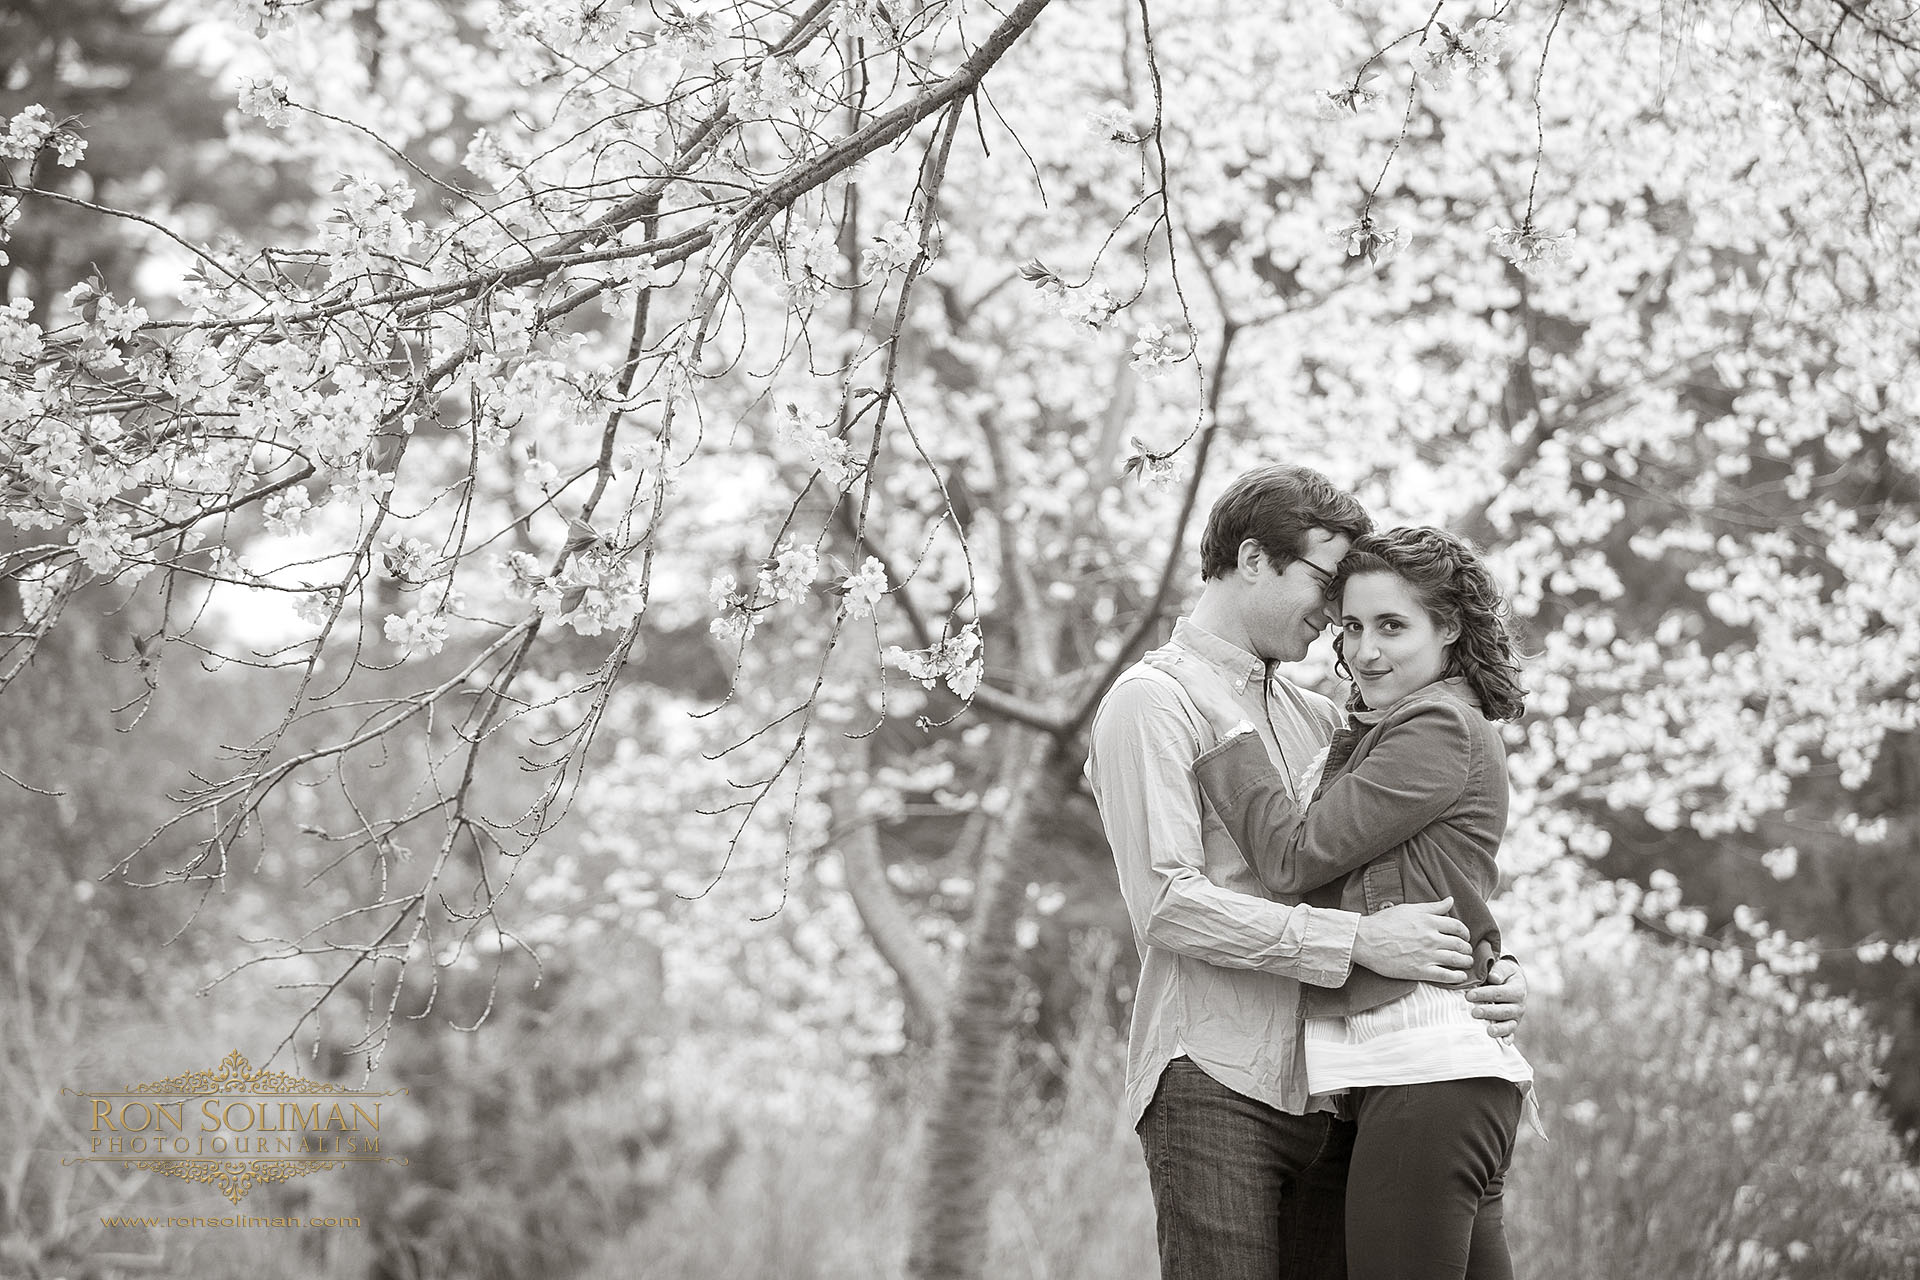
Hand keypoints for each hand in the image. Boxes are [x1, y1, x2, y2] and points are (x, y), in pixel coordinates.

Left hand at [1142, 651, 1246, 736]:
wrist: (1224, 710)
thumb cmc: (1223, 704)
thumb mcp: (1222, 688)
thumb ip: (1216, 681)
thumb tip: (1216, 681)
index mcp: (1206, 667)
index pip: (1187, 655)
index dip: (1174, 653)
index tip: (1164, 653)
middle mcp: (1199, 666)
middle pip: (1176, 654)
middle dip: (1162, 652)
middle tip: (1151, 653)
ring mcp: (1193, 671)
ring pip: (1170, 658)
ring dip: (1156, 657)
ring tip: (1146, 658)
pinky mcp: (1187, 678)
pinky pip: (1169, 667)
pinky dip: (1160, 664)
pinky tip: (1152, 665)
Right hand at [1350, 898, 1471, 983]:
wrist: (1365, 940)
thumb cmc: (1384, 922)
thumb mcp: (1409, 909)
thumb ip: (1432, 906)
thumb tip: (1450, 900)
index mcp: (1429, 921)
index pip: (1457, 927)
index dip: (1464, 932)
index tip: (1464, 936)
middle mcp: (1432, 938)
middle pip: (1460, 944)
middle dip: (1467, 948)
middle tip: (1466, 951)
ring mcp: (1427, 955)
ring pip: (1456, 960)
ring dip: (1465, 962)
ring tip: (1466, 963)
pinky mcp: (1420, 970)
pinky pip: (1446, 976)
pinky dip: (1457, 977)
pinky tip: (1460, 976)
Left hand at [1466, 955, 1526, 1039]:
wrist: (1513, 981)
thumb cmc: (1503, 973)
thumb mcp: (1504, 967)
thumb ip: (1499, 971)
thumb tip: (1493, 977)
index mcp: (1517, 989)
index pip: (1500, 993)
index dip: (1484, 994)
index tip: (1469, 996)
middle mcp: (1519, 1005)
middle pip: (1504, 1011)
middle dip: (1489, 1012)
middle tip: (1474, 1012)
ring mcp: (1516, 1017)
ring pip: (1509, 1024)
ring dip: (1499, 1029)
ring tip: (1488, 1031)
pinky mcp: (1513, 1025)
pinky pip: (1511, 1033)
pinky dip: (1508, 1038)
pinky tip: (1503, 1043)